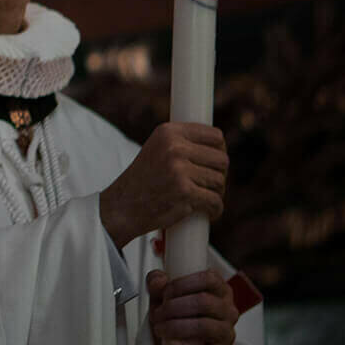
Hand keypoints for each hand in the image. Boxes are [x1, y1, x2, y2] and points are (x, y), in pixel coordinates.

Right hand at [98, 122, 226, 247]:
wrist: (121, 206)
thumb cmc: (143, 180)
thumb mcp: (157, 149)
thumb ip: (182, 144)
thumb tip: (219, 148)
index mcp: (168, 132)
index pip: (215, 136)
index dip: (219, 152)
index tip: (213, 165)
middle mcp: (174, 147)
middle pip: (222, 160)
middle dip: (219, 175)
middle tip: (208, 186)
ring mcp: (179, 170)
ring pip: (220, 181)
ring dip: (217, 194)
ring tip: (204, 199)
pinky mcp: (185, 192)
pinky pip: (215, 201)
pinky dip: (215, 210)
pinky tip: (208, 213)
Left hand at [146, 269, 238, 344]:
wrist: (178, 342)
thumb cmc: (175, 313)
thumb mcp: (163, 294)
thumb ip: (157, 282)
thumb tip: (158, 280)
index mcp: (219, 288)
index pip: (207, 279)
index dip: (181, 285)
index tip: (164, 294)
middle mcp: (228, 309)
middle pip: (204, 302)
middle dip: (173, 308)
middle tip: (157, 315)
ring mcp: (227, 331)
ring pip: (205, 326)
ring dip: (177, 327)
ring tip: (160, 329)